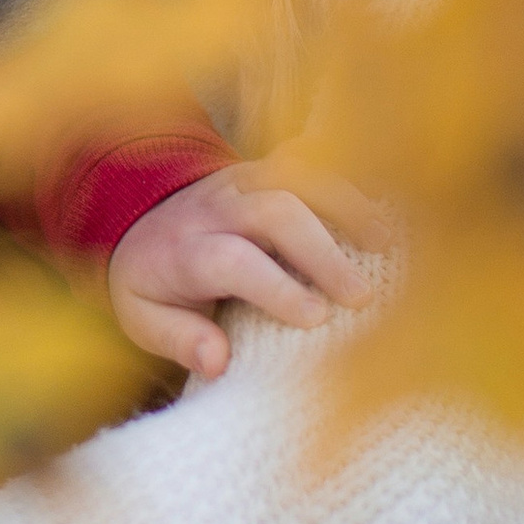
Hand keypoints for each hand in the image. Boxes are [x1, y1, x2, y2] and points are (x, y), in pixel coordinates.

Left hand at [107, 157, 382, 380]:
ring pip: (296, 176)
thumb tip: (218, 362)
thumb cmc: (154, 281)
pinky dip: (344, 181)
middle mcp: (215, 207)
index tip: (317, 317)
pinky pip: (308, 161)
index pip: (231, 261)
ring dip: (343, 206)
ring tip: (381, 243)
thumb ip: (179, 340)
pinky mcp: (265, 168)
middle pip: (273, 212)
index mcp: (184, 250)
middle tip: (359, 296)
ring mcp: (242, 180)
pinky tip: (379, 208)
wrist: (141, 216)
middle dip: (321, 252)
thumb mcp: (144, 318)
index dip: (276, 287)